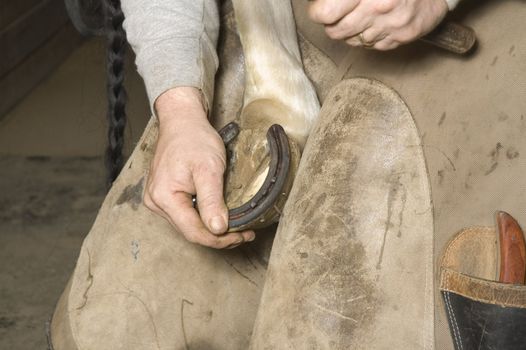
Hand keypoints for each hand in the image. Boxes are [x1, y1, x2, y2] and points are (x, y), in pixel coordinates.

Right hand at [144, 87, 254, 247]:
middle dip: (218, 236)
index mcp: (164, 197)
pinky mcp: (164, 195)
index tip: (242, 236)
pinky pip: (185, 215)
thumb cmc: (194, 139)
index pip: (194, 232)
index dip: (220, 240)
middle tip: (244, 233)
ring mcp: (158, 199)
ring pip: (188, 225)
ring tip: (236, 228)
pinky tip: (219, 216)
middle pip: (190, 232)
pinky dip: (204, 218)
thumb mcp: (209, 169)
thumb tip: (218, 230)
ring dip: (212, 229)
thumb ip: (212, 201)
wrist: (182, 121)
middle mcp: (156, 202)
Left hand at [308, 0, 447, 49]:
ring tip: (361, 16)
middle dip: (332, 24)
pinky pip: (372, 47)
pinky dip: (369, 37)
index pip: (325, 12)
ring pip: (352, 42)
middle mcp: (378, 7)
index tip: (320, 9)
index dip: (318, 12)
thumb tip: (321, 5)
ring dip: (351, 32)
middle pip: (335, 32)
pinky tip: (376, 23)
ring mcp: (391, 25)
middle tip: (339, 14)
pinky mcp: (401, 37)